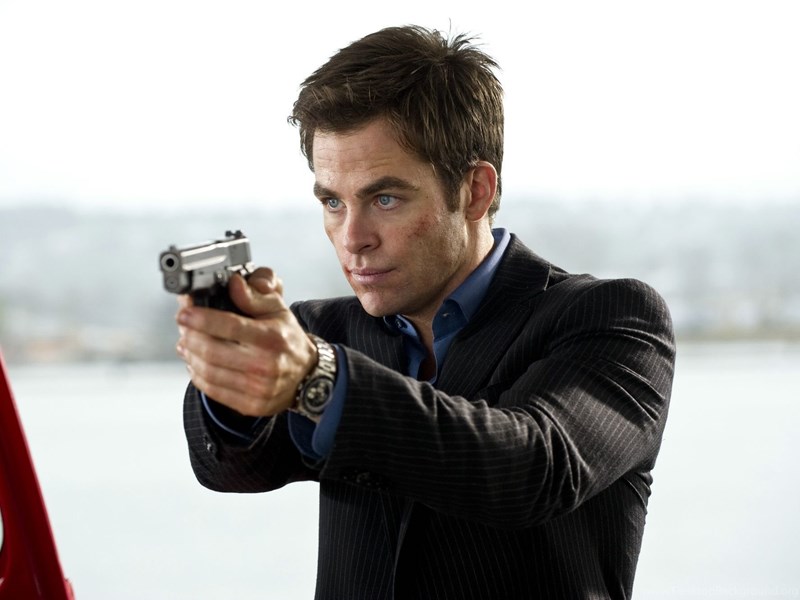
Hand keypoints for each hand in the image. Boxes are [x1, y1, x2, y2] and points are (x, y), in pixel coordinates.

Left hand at [175, 268, 316, 416]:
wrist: (307, 375)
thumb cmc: (287, 340)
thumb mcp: (277, 310)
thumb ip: (254, 296)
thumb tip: (234, 283)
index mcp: (272, 338)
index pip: (230, 326)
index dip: (202, 319)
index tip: (185, 312)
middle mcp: (265, 365)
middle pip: (212, 351)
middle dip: (190, 336)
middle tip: (182, 325)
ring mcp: (258, 388)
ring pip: (208, 372)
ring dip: (190, 355)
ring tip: (186, 342)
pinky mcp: (250, 405)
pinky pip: (213, 390)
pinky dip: (197, 374)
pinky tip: (196, 362)